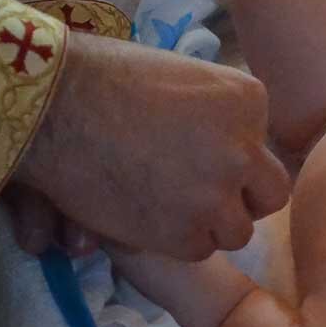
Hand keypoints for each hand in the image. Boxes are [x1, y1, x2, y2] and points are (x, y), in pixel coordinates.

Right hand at [14, 33, 289, 260]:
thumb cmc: (105, 76)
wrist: (56, 107)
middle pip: (269, 192)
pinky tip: (142, 215)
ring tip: (165, 205)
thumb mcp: (182, 77)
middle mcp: (245, 150)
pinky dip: (172, 240)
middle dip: (239, 196)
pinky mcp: (186, 232)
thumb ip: (213, 114)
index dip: (229, 153)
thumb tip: (219, 150)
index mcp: (249, 101)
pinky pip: (198, 249)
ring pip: (238, 230)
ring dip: (207, 223)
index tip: (193, 149)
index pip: (260, 144)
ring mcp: (218, 194)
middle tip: (198, 191)